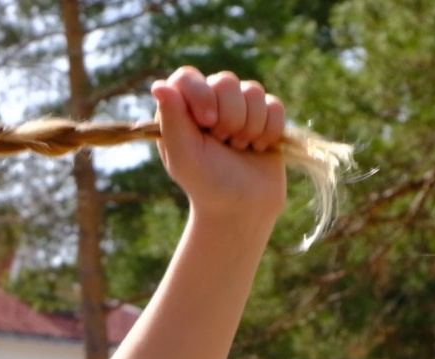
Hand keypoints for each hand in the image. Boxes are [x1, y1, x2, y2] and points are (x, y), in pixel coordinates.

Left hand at [152, 67, 286, 224]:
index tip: (207, 122)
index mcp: (181, 110)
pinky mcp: (265, 115)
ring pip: (253, 90)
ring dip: (249, 125)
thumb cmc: (206, 183)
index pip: (187, 77)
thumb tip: (159, 85)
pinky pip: (274, 105)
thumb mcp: (183, 155)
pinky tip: (258, 148)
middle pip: (225, 80)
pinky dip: (269, 130)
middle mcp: (208, 102)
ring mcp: (238, 106)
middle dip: (229, 116)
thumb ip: (172, 119)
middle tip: (223, 143)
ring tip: (239, 148)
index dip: (201, 93)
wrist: (243, 206)